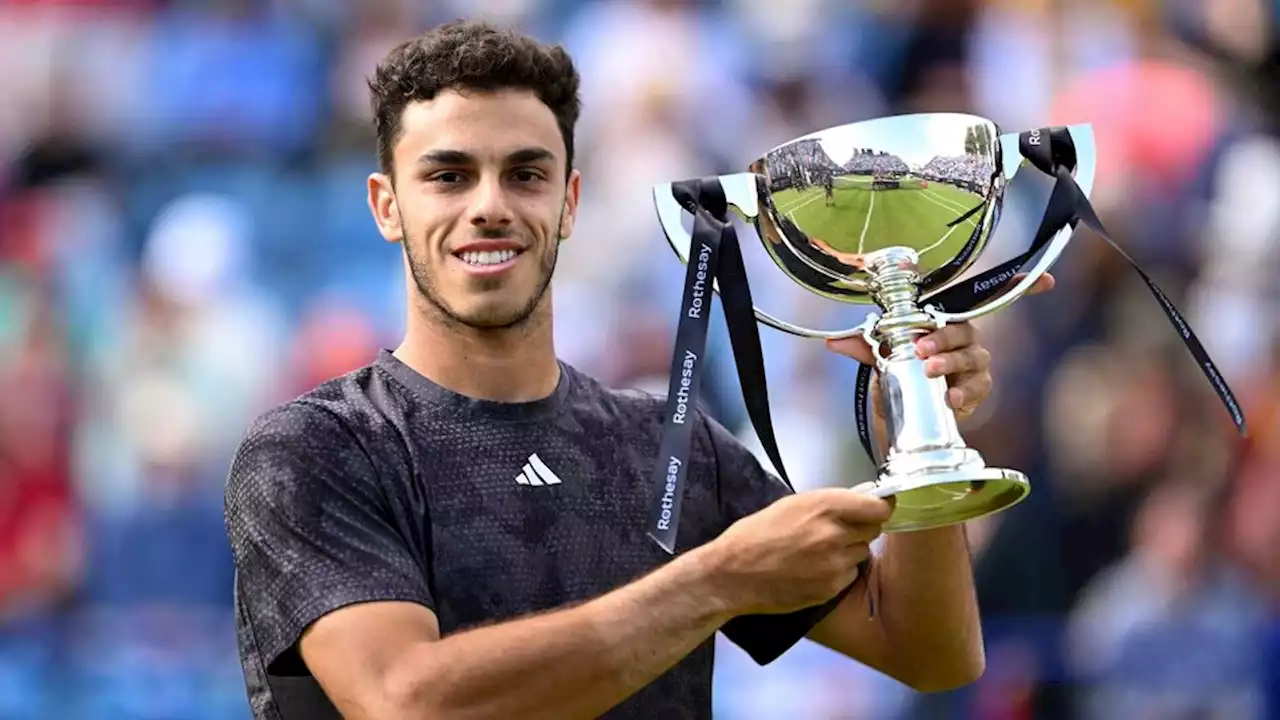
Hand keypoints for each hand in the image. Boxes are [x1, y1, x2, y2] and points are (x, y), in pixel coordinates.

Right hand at [699, 488, 892, 615]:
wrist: (732, 574)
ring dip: (849, 551)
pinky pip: (849, 575)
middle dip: (861, 528)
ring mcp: (835, 564)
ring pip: (861, 553)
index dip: (880, 507)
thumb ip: (828, 502)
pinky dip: (838, 572)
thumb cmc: (755, 533)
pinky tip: (813, 570)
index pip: (878, 507)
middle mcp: (835, 534)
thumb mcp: (790, 505)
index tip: (877, 508)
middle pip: (874, 530)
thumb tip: (860, 496)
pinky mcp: (831, 589)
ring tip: (819, 553)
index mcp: (825, 507)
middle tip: (838, 531)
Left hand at [824, 272, 1054, 418]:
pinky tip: (949, 398)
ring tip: (929, 371)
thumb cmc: (901, 374)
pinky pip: (976, 388)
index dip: (1018, 284)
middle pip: (965, 329)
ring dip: (949, 362)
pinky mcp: (976, 391)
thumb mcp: (881, 357)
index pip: (980, 297)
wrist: (905, 415)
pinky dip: (962, 391)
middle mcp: (965, 339)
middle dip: (944, 337)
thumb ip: (863, 346)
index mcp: (945, 321)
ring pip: (971, 357)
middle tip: (922, 349)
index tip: (1047, 279)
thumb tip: (833, 341)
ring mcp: (974, 365)